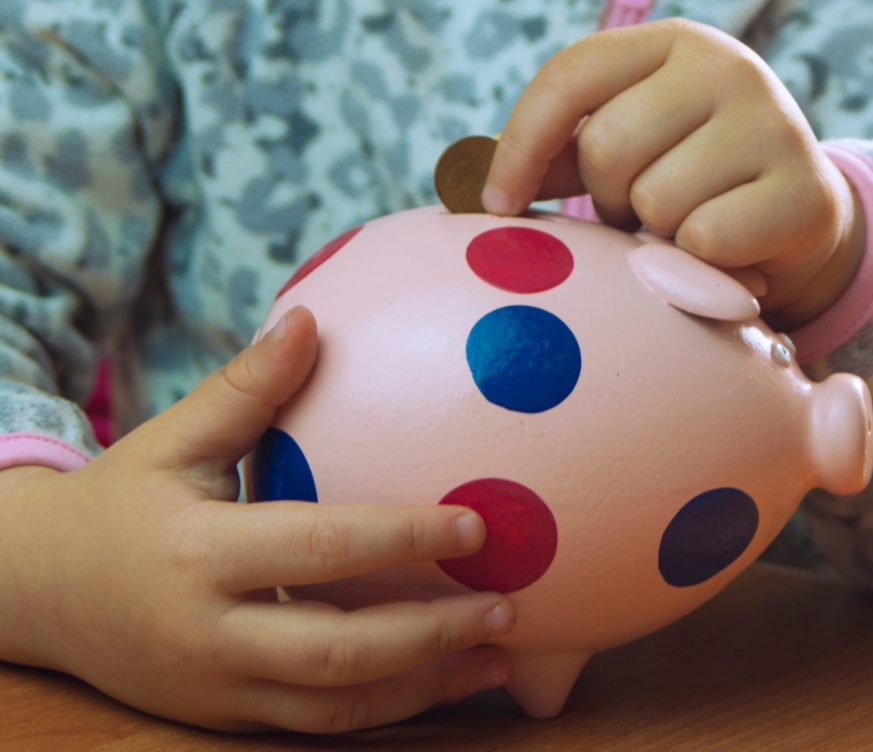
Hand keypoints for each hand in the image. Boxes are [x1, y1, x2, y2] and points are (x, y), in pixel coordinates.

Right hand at [0, 306, 513, 732]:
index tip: (477, 524)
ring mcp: (219, 688)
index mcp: (200, 555)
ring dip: (427, 688)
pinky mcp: (226, 717)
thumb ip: (244, 387)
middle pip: (340, 654)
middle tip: (508, 605)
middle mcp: (212, 635)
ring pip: (337, 708)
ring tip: (499, 655)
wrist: (38, 593)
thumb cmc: (118, 503)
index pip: (322, 549)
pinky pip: (318, 727)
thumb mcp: (171, 438)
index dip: (404, 539)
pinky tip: (442, 683)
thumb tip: (308, 320)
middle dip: (432, 636)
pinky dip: (387, 710)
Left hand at [484, 18, 865, 328]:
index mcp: (671, 46)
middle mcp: (726, 68)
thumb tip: (474, 184)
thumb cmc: (693, 181)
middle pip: (607, 146)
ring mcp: (772, 124)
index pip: (571, 76)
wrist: (798, 218)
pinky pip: (704, 238)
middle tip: (640, 208)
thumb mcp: (630, 151)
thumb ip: (562, 156)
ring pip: (656, 198)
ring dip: (655, 233)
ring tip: (686, 226)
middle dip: (608, 196)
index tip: (497, 203)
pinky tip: (724, 253)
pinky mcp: (803, 191)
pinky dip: (698, 262)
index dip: (521, 144)